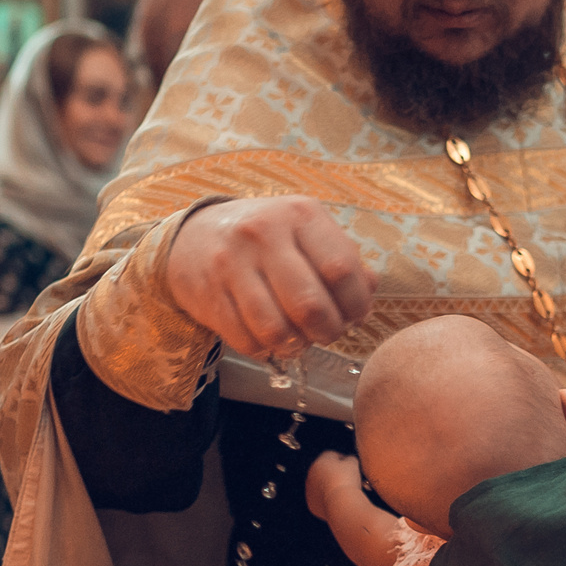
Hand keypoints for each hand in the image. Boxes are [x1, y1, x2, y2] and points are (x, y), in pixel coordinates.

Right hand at [167, 197, 374, 358]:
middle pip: (310, 305)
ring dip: (296, 346)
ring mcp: (231, 264)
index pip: (340, 268)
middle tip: (327, 333)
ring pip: (276, 329)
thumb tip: (370, 290)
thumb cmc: (267, 238)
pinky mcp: (208, 294)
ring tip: (299, 340)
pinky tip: (269, 339)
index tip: (355, 315)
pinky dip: (265, 350)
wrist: (195, 235)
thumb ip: (343, 258)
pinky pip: (246, 340)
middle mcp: (264, 233)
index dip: (356, 303)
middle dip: (328, 331)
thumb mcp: (307, 232)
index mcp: (299, 215)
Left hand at [304, 449, 364, 525]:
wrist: (341, 503)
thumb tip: (348, 460)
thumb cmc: (347, 481)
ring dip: (330, 486)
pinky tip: (338, 500)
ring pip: (321, 486)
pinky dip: (328, 499)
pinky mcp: (312, 504)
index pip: (331, 455)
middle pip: (324, 471)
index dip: (342, 458)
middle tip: (347, 478)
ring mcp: (310, 491)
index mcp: (319, 462)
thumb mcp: (353, 463)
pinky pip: (321, 499)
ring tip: (343, 490)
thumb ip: (350, 458)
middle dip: (334, 473)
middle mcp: (311, 475)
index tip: (350, 464)